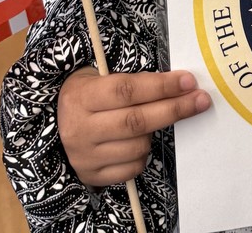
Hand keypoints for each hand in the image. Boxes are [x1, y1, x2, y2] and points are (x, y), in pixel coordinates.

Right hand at [57, 67, 210, 186]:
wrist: (51, 127)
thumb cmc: (85, 95)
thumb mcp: (96, 76)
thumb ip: (129, 79)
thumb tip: (175, 81)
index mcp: (82, 96)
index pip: (127, 90)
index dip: (161, 85)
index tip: (188, 81)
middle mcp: (81, 128)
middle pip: (137, 120)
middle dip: (174, 109)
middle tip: (200, 100)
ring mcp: (85, 156)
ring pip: (138, 146)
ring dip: (155, 132)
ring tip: (154, 119)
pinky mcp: (92, 176)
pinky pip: (132, 168)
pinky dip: (143, 155)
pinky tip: (139, 141)